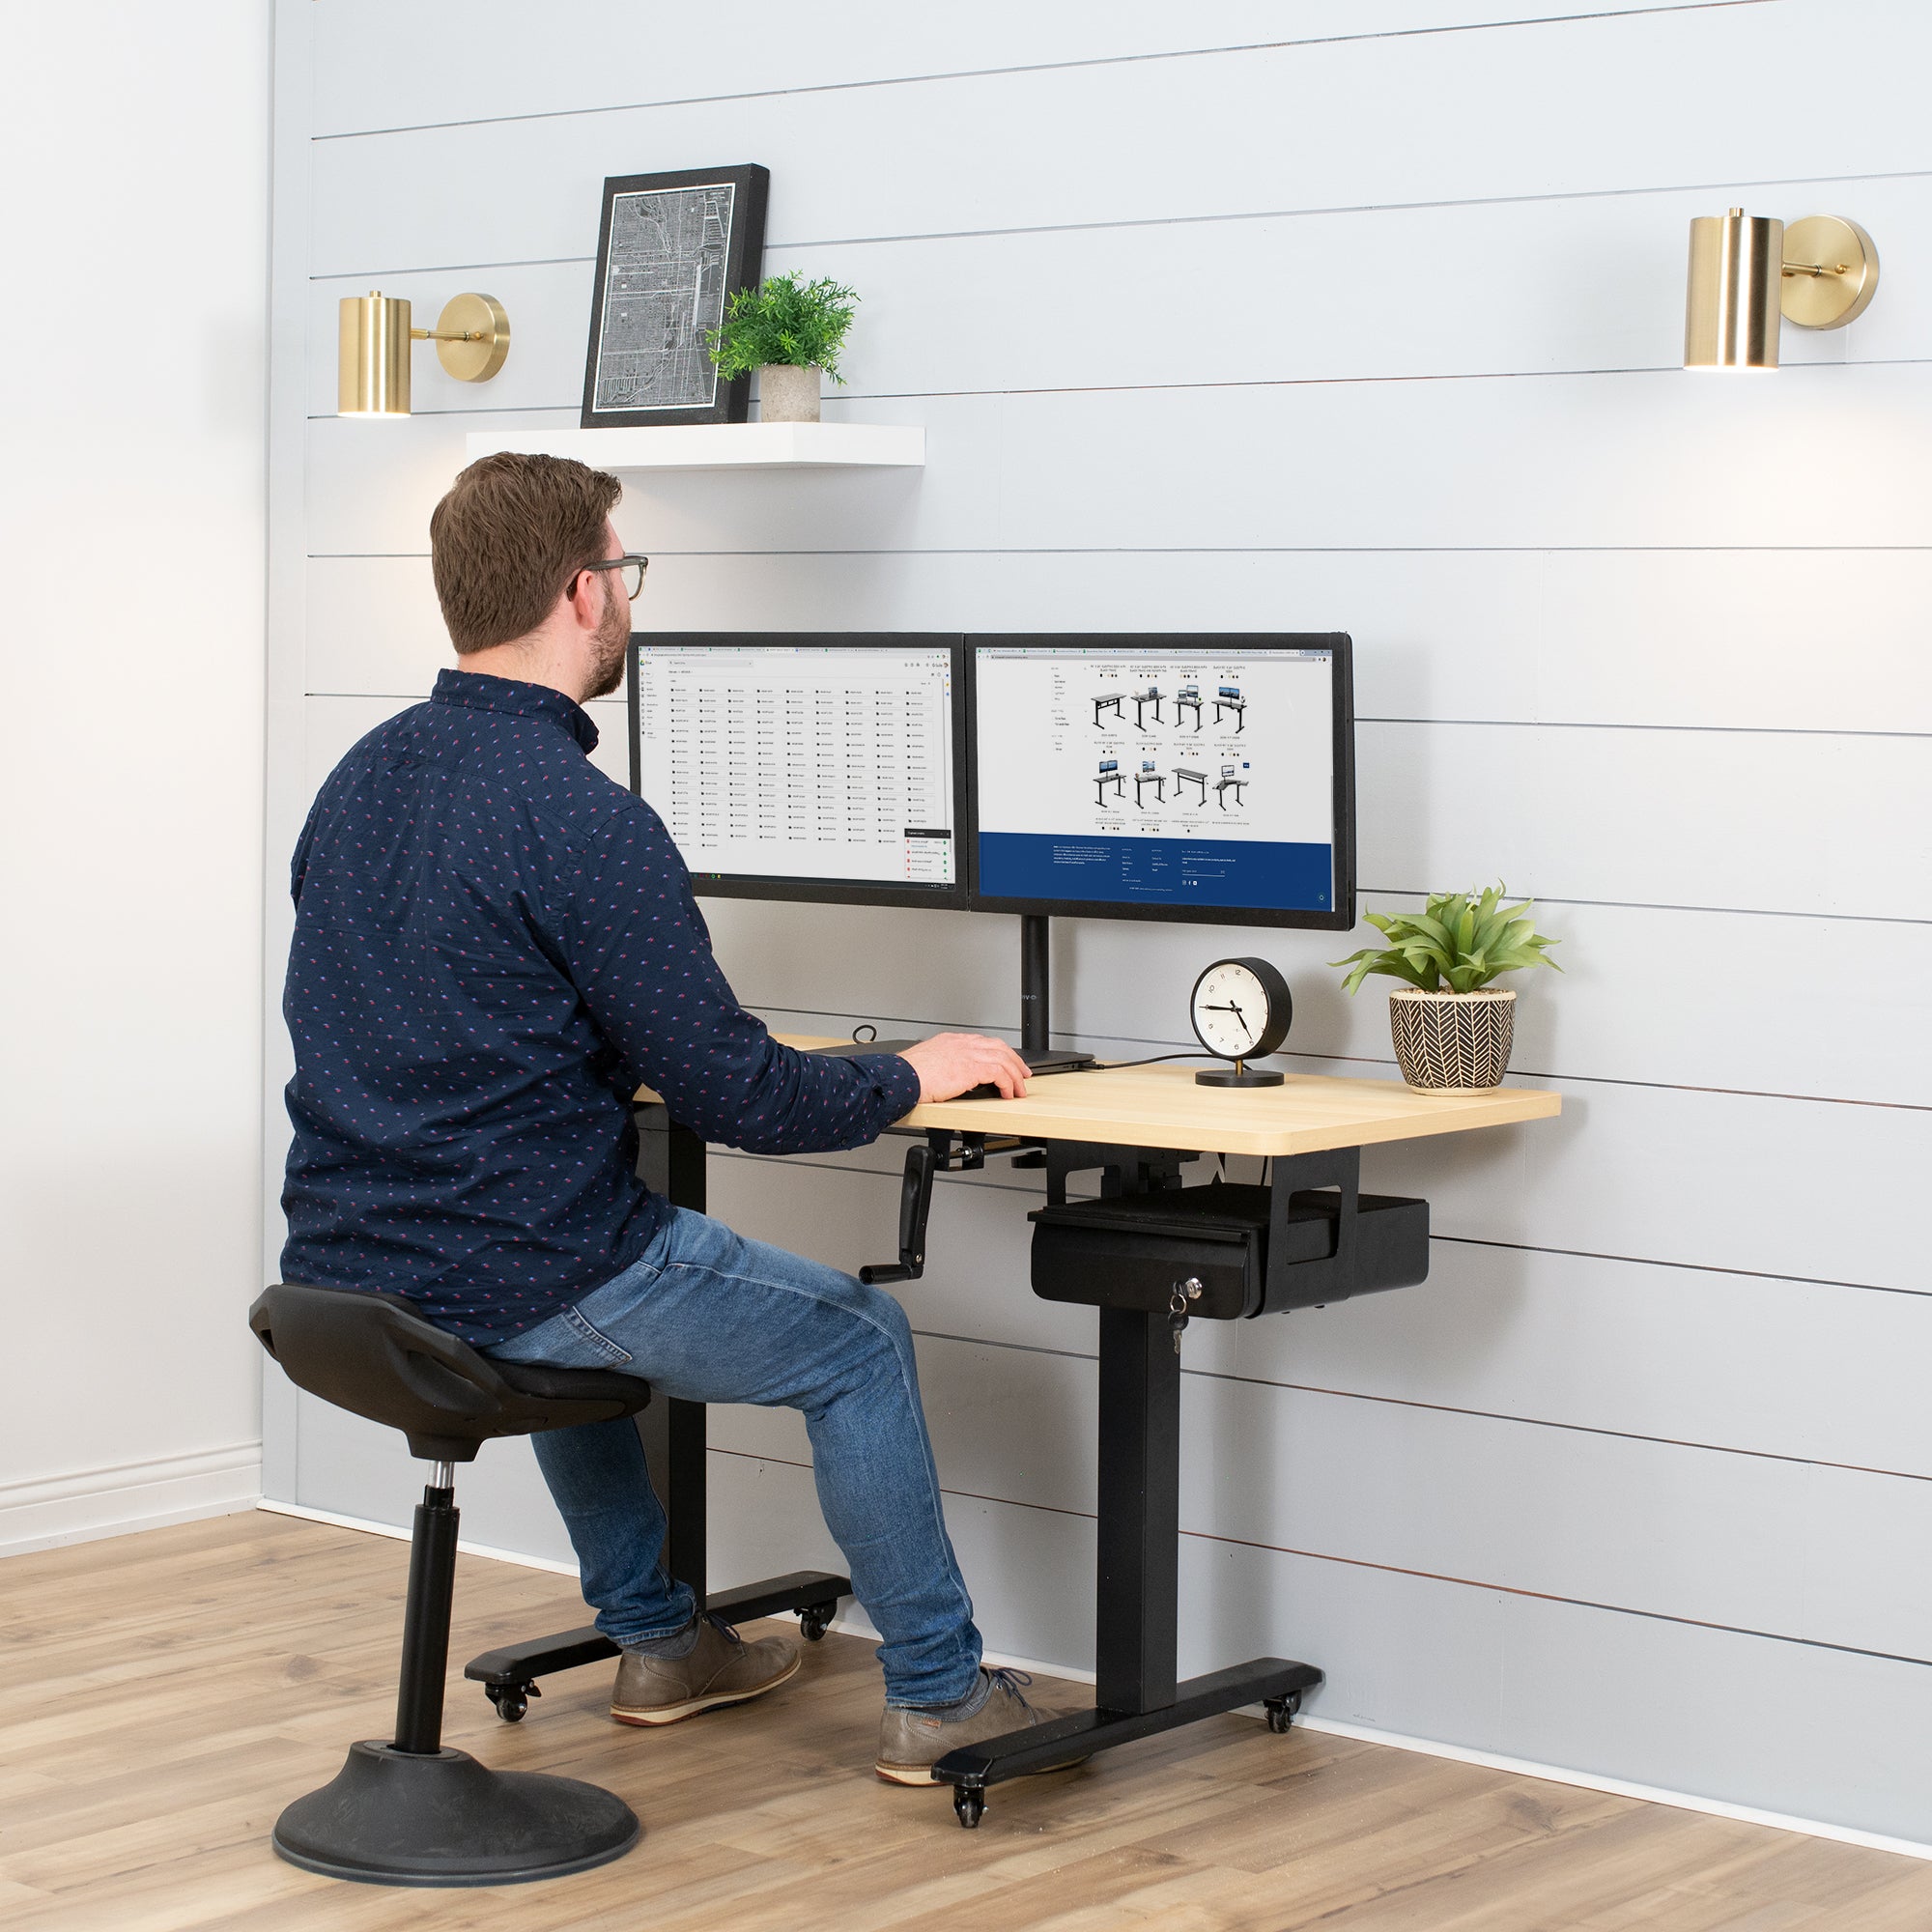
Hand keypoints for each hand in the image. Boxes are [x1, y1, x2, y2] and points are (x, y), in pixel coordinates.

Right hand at [898, 1033, 1030, 1101]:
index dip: (999, 1053)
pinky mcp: (972, 1068)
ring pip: (1003, 1059)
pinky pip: (1000, 1074)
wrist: (901, 1077)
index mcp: (951, 1041)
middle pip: (999, 1047)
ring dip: (1015, 1076)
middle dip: (1014, 1061)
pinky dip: (1007, 1084)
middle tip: (1023, 1074)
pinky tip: (1007, 1094)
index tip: (1005, 1063)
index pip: (983, 1042)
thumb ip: (942, 1065)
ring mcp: (968, 1054)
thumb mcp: (927, 1063)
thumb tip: (950, 1077)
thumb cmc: (907, 1074)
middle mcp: (962, 1043)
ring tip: (1019, 1089)